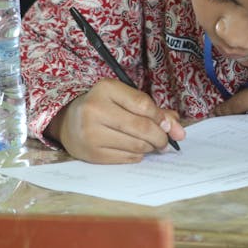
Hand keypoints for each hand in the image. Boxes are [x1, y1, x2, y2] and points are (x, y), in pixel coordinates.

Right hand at [46, 78, 185, 163]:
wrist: (68, 122)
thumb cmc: (104, 107)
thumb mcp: (124, 99)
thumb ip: (153, 110)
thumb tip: (178, 129)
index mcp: (106, 89)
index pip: (143, 104)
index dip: (161, 117)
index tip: (170, 126)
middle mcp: (95, 109)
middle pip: (141, 128)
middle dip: (161, 137)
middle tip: (166, 141)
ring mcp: (91, 133)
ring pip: (136, 145)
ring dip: (150, 147)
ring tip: (152, 145)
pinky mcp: (92, 153)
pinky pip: (126, 158)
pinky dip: (138, 155)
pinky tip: (136, 150)